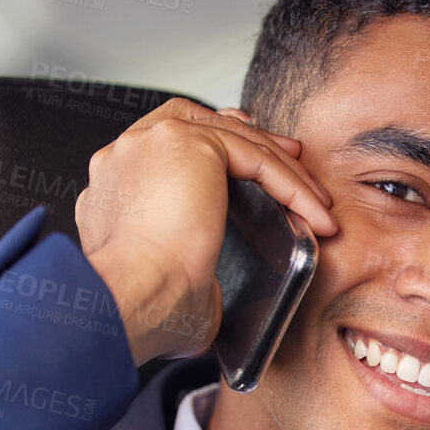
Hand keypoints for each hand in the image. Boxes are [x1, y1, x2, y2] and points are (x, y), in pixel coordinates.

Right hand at [75, 100, 337, 366]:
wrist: (131, 298)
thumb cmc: (140, 305)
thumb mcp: (163, 280)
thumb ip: (184, 270)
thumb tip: (209, 298)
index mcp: (114, 183)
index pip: (167, 146)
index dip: (213, 148)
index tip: (246, 168)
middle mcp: (128, 153)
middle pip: (200, 124)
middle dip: (249, 138)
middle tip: (288, 156)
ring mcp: (156, 141)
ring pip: (235, 140)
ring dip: (281, 169)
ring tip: (316, 199)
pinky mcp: (192, 144)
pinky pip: (257, 156)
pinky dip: (292, 185)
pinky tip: (316, 213)